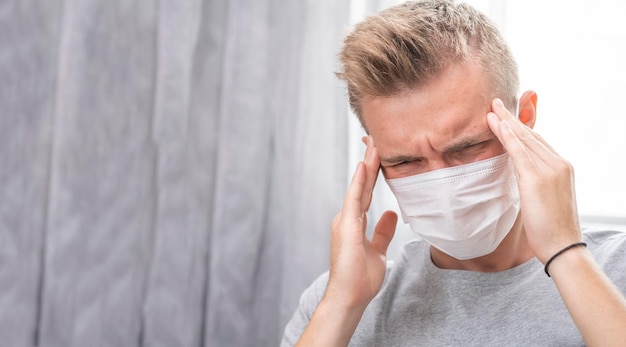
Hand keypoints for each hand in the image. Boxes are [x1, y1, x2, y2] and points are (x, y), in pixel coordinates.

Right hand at [325, 136, 397, 309]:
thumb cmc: (360, 279)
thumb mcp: (378, 250)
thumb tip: (391, 213)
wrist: (348, 297)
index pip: (367, 190)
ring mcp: (345, 220)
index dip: (373, 170)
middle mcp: (347, 217)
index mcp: (354, 222)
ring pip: (359, 186)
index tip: (379, 151)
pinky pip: (354, 198)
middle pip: (362, 183)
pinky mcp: (346, 226)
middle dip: (370, 160)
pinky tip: (365, 165)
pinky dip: (359, 181)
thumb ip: (382, 231)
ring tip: (374, 142)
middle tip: (375, 136)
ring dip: (367, 164)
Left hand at [486, 95, 581, 262]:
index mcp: (562, 168)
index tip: (508, 117)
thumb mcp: (544, 199)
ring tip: (491, 110)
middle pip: (531, 136)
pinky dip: (508, 136)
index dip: (521, 128)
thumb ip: (534, 182)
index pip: (538, 142)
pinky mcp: (536, 178)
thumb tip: (520, 175)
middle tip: (496, 104)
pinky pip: (519, 151)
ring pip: (524, 140)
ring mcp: (550, 169)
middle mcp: (559, 164)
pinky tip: (498, 125)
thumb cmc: (551, 229)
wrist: (562, 246)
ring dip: (506, 123)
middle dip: (512, 119)